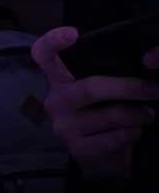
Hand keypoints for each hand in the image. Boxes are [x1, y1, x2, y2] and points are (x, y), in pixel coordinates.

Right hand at [32, 26, 158, 186]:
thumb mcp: (96, 94)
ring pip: (110, 115)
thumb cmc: (101, 116)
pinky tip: (134, 131)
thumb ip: (103, 77)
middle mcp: (55, 100)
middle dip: (128, 87)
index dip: (53, 41)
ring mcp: (64, 125)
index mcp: (58, 80)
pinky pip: (115, 136)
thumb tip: (141, 62)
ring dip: (138, 114)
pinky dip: (133, 132)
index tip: (72, 33)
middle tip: (152, 89)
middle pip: (91, 87)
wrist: (98, 159)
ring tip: (148, 114)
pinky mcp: (78, 147)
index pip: (44, 55)